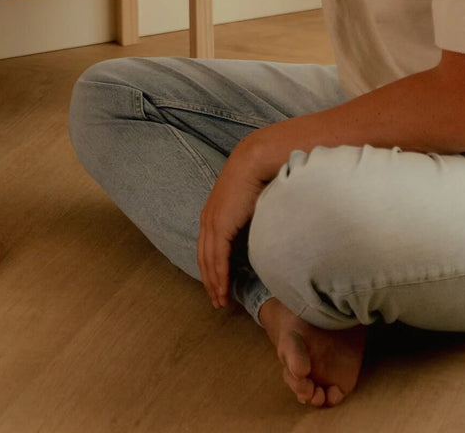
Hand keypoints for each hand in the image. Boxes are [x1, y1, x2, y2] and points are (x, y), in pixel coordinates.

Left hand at [197, 137, 268, 308]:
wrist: (255, 162)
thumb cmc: (259, 179)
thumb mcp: (251, 205)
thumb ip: (250, 222)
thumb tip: (259, 236)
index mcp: (214, 214)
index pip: (208, 248)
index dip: (212, 269)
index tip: (219, 286)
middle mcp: (208, 219)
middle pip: (205, 259)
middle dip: (211, 282)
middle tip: (218, 302)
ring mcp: (212, 223)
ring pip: (209, 262)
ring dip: (215, 284)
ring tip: (221, 302)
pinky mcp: (220, 226)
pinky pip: (217, 258)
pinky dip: (220, 276)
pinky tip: (223, 290)